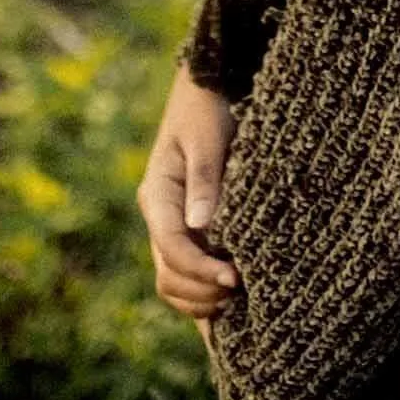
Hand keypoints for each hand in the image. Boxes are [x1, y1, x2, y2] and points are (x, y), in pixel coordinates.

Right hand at [139, 64, 241, 320]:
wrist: (208, 90)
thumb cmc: (207, 110)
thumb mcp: (207, 138)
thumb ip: (205, 179)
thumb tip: (200, 226)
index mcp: (158, 195)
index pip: (171, 247)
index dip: (200, 269)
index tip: (234, 278)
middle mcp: (159, 216)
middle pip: (169, 274)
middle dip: (202, 290)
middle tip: (241, 290)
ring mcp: (171, 226)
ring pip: (173, 281)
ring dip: (201, 298)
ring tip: (240, 296)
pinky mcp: (188, 230)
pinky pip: (186, 273)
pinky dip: (202, 294)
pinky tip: (227, 309)